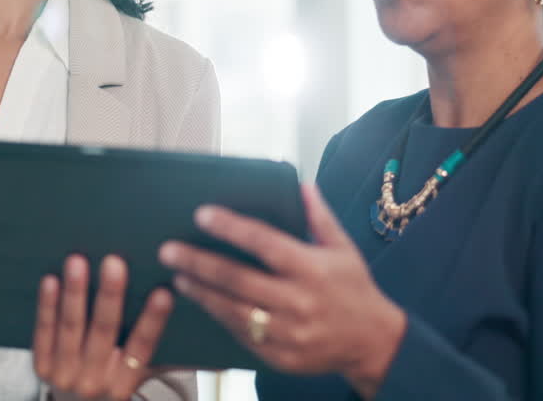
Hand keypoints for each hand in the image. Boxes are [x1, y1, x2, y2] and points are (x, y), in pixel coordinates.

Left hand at [33, 255, 174, 399]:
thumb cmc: (113, 381)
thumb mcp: (140, 373)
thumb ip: (163, 350)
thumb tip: (188, 310)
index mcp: (124, 384)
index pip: (142, 348)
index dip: (154, 320)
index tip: (165, 292)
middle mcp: (94, 381)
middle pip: (104, 332)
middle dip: (110, 295)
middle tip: (114, 262)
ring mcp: (65, 375)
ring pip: (71, 328)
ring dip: (75, 293)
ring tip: (77, 262)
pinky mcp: (42, 366)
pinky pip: (43, 332)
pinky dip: (47, 306)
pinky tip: (51, 281)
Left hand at [159, 184, 406, 398]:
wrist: (373, 343)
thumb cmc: (355, 289)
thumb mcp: (342, 248)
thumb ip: (319, 216)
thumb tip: (300, 184)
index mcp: (312, 269)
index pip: (264, 242)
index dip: (230, 227)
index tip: (202, 214)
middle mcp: (298, 301)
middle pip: (237, 279)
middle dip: (198, 262)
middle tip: (169, 249)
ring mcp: (287, 333)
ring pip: (232, 310)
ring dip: (200, 292)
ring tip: (177, 276)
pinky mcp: (279, 357)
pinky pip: (241, 335)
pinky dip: (219, 317)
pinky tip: (202, 302)